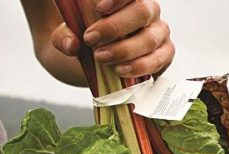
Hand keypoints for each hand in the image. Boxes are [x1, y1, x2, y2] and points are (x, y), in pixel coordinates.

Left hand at [52, 0, 174, 77]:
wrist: (97, 63)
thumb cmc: (85, 40)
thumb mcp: (67, 36)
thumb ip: (63, 36)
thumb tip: (71, 44)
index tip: (98, 8)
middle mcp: (148, 11)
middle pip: (143, 11)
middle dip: (116, 26)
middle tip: (90, 39)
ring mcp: (158, 33)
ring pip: (150, 38)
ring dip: (125, 50)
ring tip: (102, 58)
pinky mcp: (164, 55)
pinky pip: (160, 59)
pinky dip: (141, 66)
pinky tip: (121, 70)